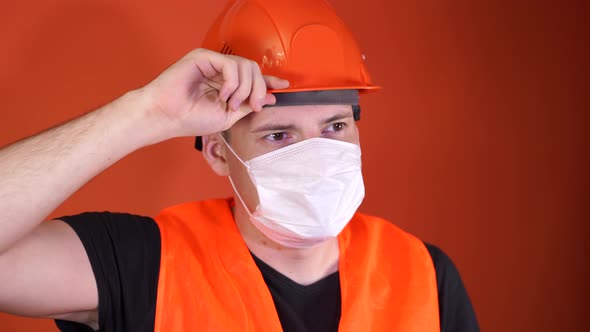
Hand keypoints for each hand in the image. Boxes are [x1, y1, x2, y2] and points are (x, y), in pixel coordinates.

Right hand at [141, 48, 288, 138]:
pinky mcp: (203, 57)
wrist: (166, 117)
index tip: (284, 85)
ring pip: (245, 65)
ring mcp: (212, 62)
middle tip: (253, 106)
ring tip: (231, 103)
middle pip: (253, 69)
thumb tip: (271, 98)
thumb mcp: (228, 116)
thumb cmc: (190, 118)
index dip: (269, 80)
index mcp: (225, 83)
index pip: (252, 76)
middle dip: (258, 89)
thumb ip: (249, 105)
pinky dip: (232, 82)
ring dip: (244, 89)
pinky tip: (223, 95)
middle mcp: (220, 70)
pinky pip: (230, 64)